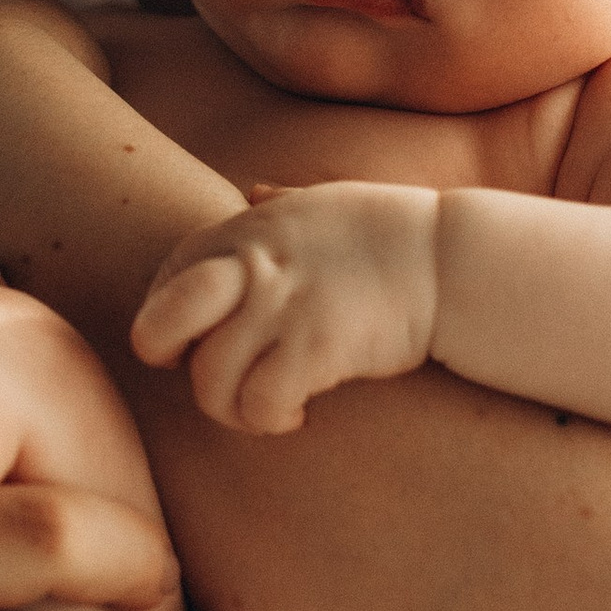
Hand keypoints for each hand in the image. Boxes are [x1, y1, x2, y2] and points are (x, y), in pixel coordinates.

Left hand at [133, 182, 440, 432]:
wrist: (452, 258)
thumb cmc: (392, 232)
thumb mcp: (322, 200)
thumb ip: (278, 202)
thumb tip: (254, 190)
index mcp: (243, 231)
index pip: (167, 280)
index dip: (172, 321)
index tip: (202, 342)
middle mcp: (250, 266)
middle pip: (158, 327)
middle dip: (168, 361)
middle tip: (210, 376)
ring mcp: (280, 308)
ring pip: (209, 384)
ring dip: (232, 409)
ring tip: (265, 409)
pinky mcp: (315, 347)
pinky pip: (258, 405)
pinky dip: (270, 420)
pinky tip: (295, 415)